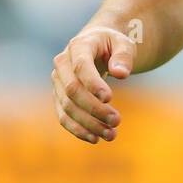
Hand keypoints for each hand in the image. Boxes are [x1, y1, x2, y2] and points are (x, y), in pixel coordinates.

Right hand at [52, 25, 135, 143]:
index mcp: (78, 46)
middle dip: (94, 108)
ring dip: (88, 123)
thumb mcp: (124, 43)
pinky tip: (95, 138)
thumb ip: (124, 56)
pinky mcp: (59, 97)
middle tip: (117, 121)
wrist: (97, 45)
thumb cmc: (112, 44)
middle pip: (72, 90)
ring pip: (68, 107)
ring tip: (111, 134)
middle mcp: (63, 64)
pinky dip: (78, 130)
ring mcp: (58, 82)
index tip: (110, 98)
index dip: (93, 83)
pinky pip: (64, 117)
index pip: (81, 66)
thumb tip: (121, 74)